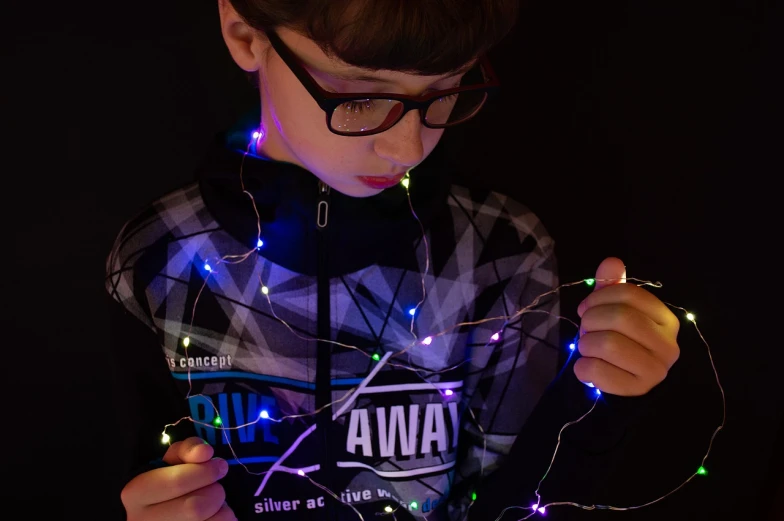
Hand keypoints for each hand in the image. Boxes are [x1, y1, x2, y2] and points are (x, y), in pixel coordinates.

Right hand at [122, 437, 234, 520]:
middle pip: (194, 508)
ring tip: (214, 504)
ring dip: (221, 509)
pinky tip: (212, 517)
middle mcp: (142, 520)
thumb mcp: (174, 459)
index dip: (205, 472)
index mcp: (135, 493)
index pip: (176, 483)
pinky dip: (223, 519)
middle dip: (215, 492)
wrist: (162, 513)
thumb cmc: (170, 481)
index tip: (219, 466)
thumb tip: (205, 452)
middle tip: (217, 487)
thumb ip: (188, 449)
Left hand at [575, 257, 679, 395]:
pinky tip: (587, 367)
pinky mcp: (637, 390)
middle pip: (620, 317)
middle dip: (591, 320)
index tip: (586, 307)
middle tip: (585, 329)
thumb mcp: (617, 311)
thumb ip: (613, 287)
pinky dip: (583, 368)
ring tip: (588, 348)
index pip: (630, 294)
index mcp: (666, 319)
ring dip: (586, 344)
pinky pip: (598, 371)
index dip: (600, 296)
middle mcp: (668, 345)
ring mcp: (656, 370)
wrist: (627, 382)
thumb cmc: (622, 341)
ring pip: (608, 344)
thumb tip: (612, 262)